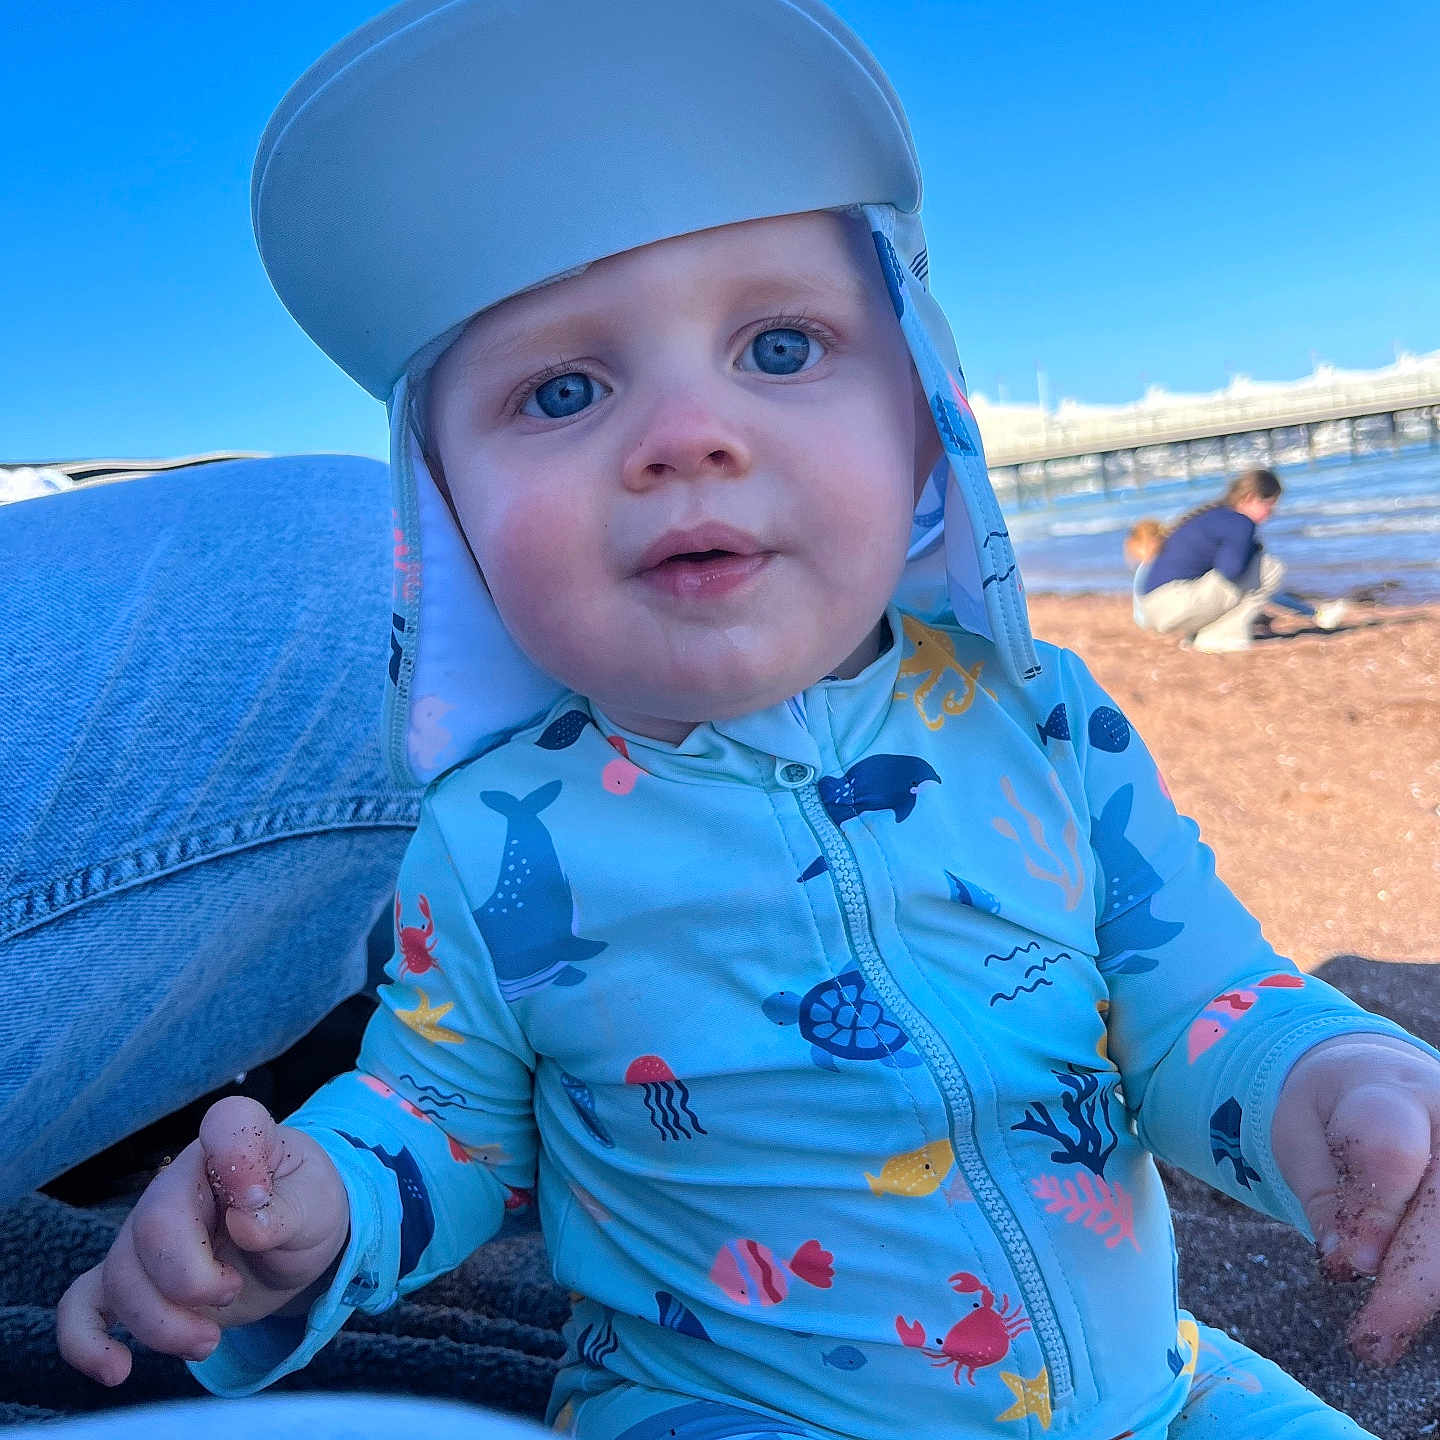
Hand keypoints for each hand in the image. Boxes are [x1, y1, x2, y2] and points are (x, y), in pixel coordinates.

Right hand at [56, 1095, 348, 1384]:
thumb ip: (287, 1211)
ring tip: (208, 1341)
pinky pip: (83, 1303)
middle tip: (232, 1291)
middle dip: (190, 1280)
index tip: (255, 1198)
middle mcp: (184, 1179)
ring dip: (162, 1324)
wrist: (291, 1246)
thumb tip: (246, 1221)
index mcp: (240, 1144)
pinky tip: (117, 1368)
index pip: (227, 1124)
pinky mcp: (136, 1276)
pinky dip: (87, 1341)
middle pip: (155, 1225)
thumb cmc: (305, 1210)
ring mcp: (149, 1227)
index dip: (237, 1156)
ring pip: (123, 1274)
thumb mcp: (318, 1207)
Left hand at [1272, 1033, 1439, 1364]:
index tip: (1345, 1267)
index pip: (1389, 1153)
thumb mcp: (1299, 1133)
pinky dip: (1432, 1280)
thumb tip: (1347, 1263)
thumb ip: (1324, 1192)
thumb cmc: (1332, 1112)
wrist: (1382, 1079)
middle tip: (1370, 1340)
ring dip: (1425, 1292)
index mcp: (1392, 1091)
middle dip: (1412, 1280)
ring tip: (1380, 1341)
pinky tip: (1399, 1315)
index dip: (1372, 1215)